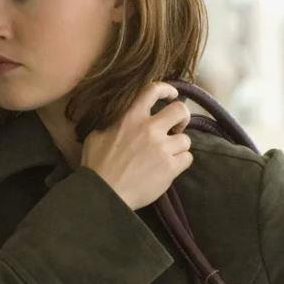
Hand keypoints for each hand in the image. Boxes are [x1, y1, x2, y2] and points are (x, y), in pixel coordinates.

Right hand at [80, 82, 193, 209]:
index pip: (153, 90)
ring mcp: (162, 148)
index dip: (167, 89)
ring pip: (185, 139)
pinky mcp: (170, 167)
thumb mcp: (96, 135)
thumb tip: (119, 120)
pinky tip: (169, 167)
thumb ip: (113, 124)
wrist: (104, 193)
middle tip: (176, 127)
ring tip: (167, 154)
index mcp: (130, 117)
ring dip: (178, 146)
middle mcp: (150, 129)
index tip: (172, 94)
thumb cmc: (96, 166)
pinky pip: (187, 158)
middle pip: (180, 110)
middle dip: (182, 117)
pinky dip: (180, 162)